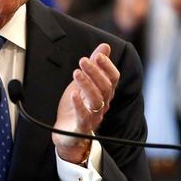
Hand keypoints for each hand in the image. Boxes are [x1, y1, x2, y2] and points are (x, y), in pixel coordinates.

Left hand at [53, 43, 118, 164]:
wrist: (67, 135)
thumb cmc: (76, 107)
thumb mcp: (84, 83)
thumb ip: (95, 66)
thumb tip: (105, 46)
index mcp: (105, 93)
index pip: (113, 78)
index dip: (107, 66)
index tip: (98, 55)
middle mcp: (103, 105)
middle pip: (105, 87)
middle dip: (95, 72)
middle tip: (83, 60)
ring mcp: (93, 117)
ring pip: (96, 100)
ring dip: (87, 85)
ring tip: (76, 73)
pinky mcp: (81, 128)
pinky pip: (83, 117)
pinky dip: (79, 105)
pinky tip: (73, 94)